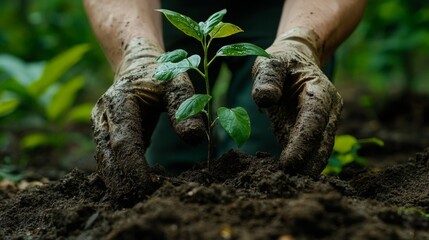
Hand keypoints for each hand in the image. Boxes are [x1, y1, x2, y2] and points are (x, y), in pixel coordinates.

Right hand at [91, 38, 204, 203]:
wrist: (137, 64)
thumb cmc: (160, 73)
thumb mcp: (177, 83)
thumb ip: (185, 108)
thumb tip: (196, 138)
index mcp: (119, 101)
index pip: (124, 141)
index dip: (133, 167)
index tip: (147, 188)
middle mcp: (103, 114)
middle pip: (108, 155)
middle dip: (122, 180)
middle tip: (138, 201)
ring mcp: (100, 125)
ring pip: (104, 159)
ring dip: (117, 181)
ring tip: (132, 199)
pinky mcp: (103, 133)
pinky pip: (107, 158)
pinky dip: (117, 174)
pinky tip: (129, 187)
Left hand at [252, 28, 342, 177]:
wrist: (296, 60)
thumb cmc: (281, 61)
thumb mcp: (270, 62)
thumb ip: (267, 78)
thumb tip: (265, 99)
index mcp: (320, 90)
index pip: (313, 119)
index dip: (303, 142)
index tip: (289, 163)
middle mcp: (327, 109)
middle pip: (322, 140)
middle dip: (309, 163)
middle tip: (289, 183)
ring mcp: (323, 122)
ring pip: (320, 149)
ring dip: (307, 168)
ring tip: (290, 185)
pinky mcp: (311, 131)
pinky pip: (309, 150)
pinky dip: (302, 164)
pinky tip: (288, 178)